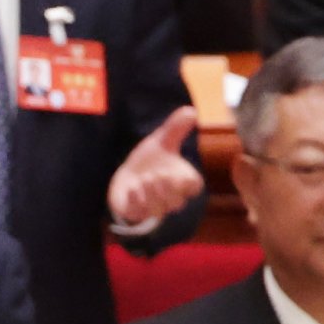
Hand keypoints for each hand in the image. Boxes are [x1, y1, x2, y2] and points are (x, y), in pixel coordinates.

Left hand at [108, 106, 205, 227]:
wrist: (128, 173)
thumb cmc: (151, 160)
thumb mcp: (162, 141)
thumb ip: (176, 127)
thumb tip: (191, 111)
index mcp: (181, 181)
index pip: (194, 187)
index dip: (189, 183)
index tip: (182, 174)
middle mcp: (170, 198)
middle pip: (177, 203)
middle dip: (168, 190)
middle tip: (159, 175)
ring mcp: (153, 207)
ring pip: (158, 210)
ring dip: (152, 194)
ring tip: (145, 179)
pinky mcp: (135, 212)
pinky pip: (138, 213)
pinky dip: (136, 201)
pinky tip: (133, 188)